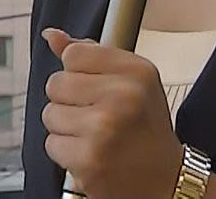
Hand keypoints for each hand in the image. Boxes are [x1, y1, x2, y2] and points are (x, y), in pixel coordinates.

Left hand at [41, 27, 183, 198]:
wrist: (165, 179)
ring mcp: (104, 128)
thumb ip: (91, 55)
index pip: (74, 54)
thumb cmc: (145, 128)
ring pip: (50, 114)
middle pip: (56, 83)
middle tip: (96, 115)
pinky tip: (89, 153)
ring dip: (65, 128)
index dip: (78, 73)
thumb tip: (52, 36)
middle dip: (68, 101)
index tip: (95, 88)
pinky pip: (51, 143)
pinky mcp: (88, 158)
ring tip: (93, 136)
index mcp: (136, 71)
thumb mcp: (131, 81)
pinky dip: (65, 152)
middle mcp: (123, 95)